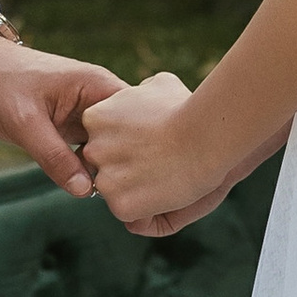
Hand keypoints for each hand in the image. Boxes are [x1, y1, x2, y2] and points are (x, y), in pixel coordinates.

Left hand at [0, 29, 123, 197]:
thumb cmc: (1, 84)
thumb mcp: (25, 123)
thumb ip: (55, 157)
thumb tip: (86, 191)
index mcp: (97, 85)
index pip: (137, 117)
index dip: (139, 146)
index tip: (132, 176)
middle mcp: (98, 98)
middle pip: (126, 135)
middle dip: (122, 162)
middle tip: (115, 190)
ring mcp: (87, 113)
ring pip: (109, 146)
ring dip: (105, 167)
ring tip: (104, 191)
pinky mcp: (74, 126)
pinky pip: (91, 149)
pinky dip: (90, 166)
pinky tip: (87, 185)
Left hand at [78, 72, 232, 238]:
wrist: (204, 135)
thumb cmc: (186, 107)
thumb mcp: (160, 85)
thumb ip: (141, 92)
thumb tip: (139, 94)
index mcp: (94, 118)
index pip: (100, 138)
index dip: (126, 143)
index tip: (149, 141)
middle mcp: (92, 149)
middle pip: (103, 166)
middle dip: (126, 166)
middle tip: (158, 161)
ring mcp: (104, 179)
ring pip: (114, 191)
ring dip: (135, 188)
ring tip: (164, 175)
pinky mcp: (120, 204)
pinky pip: (129, 212)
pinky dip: (146, 208)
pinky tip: (166, 191)